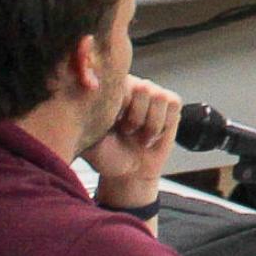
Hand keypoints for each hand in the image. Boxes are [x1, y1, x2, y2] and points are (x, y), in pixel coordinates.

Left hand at [85, 77, 183, 208]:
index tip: (113, 125)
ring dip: (150, 125)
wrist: (130, 172)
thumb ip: (84, 119)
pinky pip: (173, 106)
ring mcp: (152, 91)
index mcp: (108, 88)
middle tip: (127, 132)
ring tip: (139, 134)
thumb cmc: (107, 154)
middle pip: (143, 89)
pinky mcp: (171, 102)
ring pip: (159, 98)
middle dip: (136, 118)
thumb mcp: (89, 139)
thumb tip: (83, 97)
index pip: (119, 83)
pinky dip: (164, 125)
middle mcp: (131, 84)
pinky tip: (153, 133)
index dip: (119, 107)